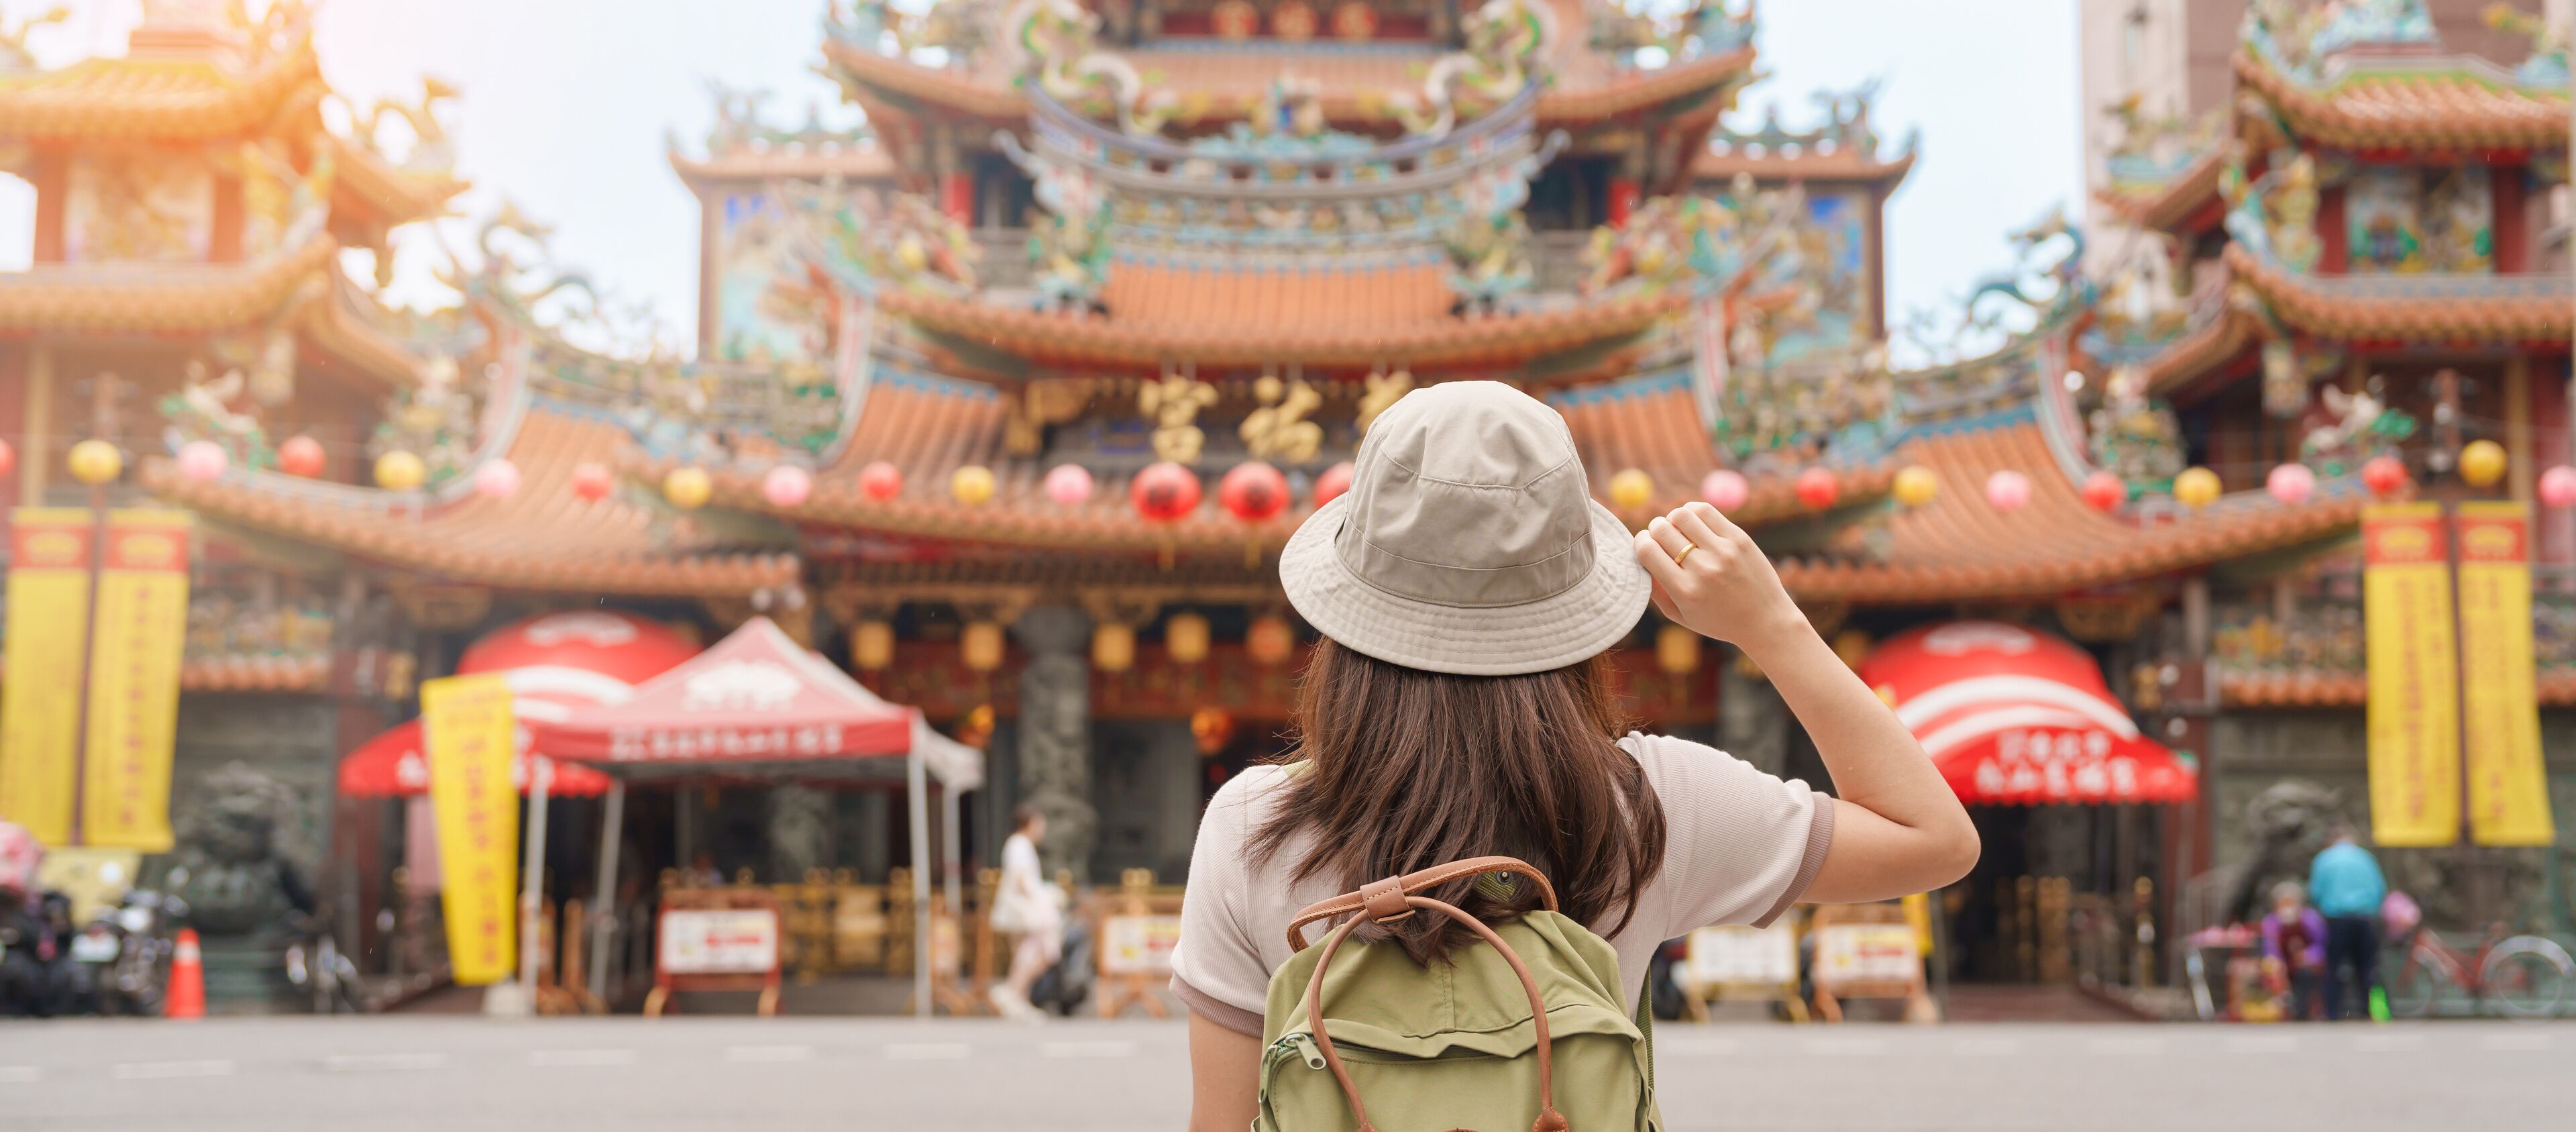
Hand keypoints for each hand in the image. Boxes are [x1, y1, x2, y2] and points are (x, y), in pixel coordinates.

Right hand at [1631, 501, 1803, 652]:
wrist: (1765, 621)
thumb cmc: (1718, 621)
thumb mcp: (1680, 616)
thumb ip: (1655, 590)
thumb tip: (1638, 556)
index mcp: (1684, 591)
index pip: (1647, 550)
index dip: (1639, 542)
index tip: (1644, 544)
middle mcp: (1703, 569)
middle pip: (1661, 530)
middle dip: (1654, 529)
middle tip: (1660, 536)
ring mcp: (1723, 552)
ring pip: (1681, 514)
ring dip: (1672, 518)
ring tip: (1678, 529)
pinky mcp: (1739, 539)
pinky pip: (1705, 510)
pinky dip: (1692, 511)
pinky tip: (1694, 523)